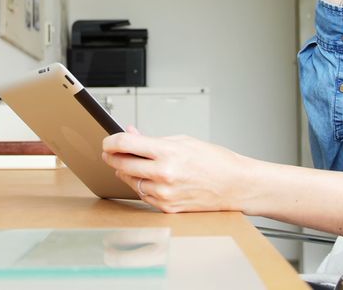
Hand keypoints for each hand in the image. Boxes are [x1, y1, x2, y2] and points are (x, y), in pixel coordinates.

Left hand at [101, 131, 247, 213]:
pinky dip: (141, 186)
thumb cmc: (215, 161)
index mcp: (167, 153)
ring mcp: (164, 193)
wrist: (235, 185)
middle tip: (110, 152)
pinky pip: (143, 196)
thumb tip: (131, 134)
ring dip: (126, 172)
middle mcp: (164, 174)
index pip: (126, 144)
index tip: (107, 141)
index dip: (111, 141)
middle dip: (112, 157)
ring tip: (130, 164)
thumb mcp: (183, 141)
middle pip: (122, 164)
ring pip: (130, 181)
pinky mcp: (167, 208)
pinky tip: (146, 178)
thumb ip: (153, 140)